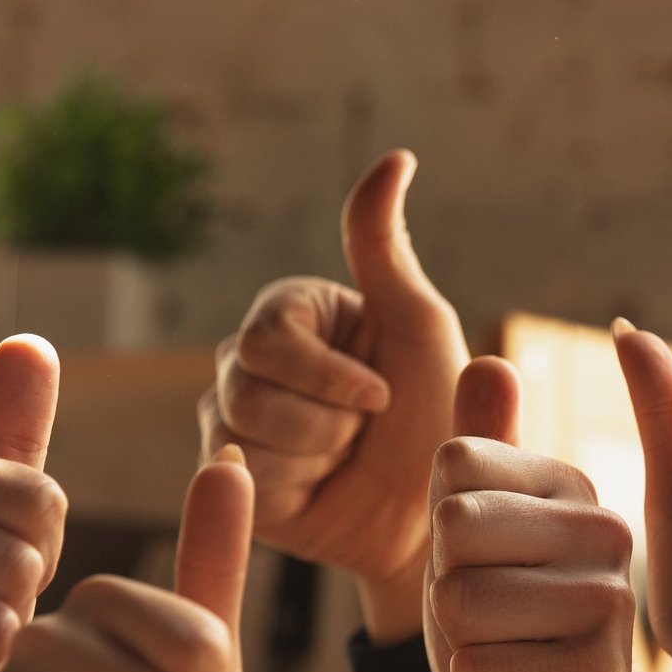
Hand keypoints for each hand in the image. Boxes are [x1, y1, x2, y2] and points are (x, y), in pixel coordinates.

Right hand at [199, 150, 466, 639]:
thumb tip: (396, 156)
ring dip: (316, 449)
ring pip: (242, 427)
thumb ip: (385, 248)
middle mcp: (252, 357)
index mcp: (295, 313)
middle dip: (324, 415)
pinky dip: (295, 484)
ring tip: (347, 454)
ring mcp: (233, 415)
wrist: (433, 515)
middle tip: (365, 429)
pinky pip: (240, 473)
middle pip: (245, 378)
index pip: (270, 331)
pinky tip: (322, 485)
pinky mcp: (233, 474)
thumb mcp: (420, 327)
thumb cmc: (438, 415)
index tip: (382, 395)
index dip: (328, 373)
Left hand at [425, 359, 634, 671]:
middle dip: (447, 593)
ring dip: (462, 650)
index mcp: (577, 493)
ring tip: (510, 665)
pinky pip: (477, 667)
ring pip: (462, 600)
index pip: (455, 466)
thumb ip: (481, 462)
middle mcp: (609, 535)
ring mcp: (611, 606)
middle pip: (455, 526)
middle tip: (492, 630)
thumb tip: (492, 357)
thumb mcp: (473, 548)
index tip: (482, 575)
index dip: (441, 535)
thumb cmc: (504, 648)